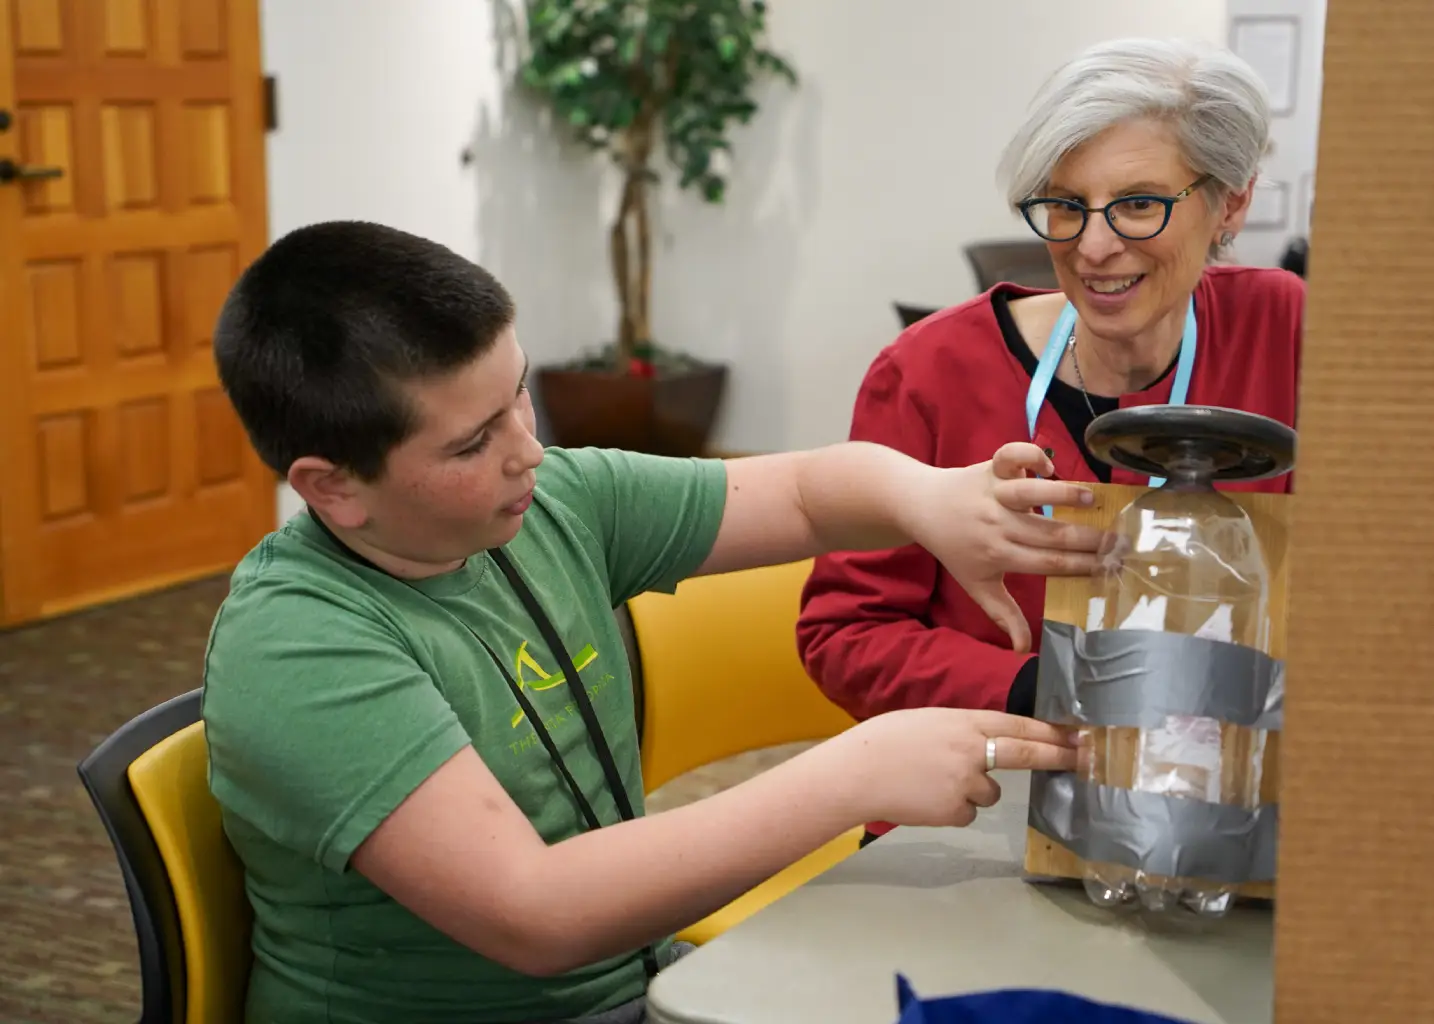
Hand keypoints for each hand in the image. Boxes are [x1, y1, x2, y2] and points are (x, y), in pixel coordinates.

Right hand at [834, 708, 1078, 827]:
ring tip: (932, 782)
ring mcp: (966, 783)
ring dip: (971, 790)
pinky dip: (951, 808)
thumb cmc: (884, 742)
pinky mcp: (955, 811)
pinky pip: (966, 812)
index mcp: (963, 722)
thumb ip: (961, 730)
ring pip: (988, 792)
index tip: (1076, 735)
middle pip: (1025, 754)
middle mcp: (972, 750)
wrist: (856, 774)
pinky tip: (925, 798)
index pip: (1018, 725)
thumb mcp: (927, 721)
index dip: (1050, 732)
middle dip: (1057, 756)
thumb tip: (986, 743)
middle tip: (1082, 757)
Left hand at [902, 442, 1106, 652]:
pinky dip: (1031, 456)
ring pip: (1031, 492)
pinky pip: (1012, 456)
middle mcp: (998, 525)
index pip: (1049, 564)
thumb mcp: (976, 585)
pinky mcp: (990, 468)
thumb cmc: (956, 549)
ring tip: (1091, 500)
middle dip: (1088, 538)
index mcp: (999, 555)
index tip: (1112, 567)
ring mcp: (994, 494)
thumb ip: (1002, 614)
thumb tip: (1022, 649)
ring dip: (1062, 494)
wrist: (923, 508)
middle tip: (1121, 540)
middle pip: (1049, 533)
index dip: (1082, 566)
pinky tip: (1049, 467)